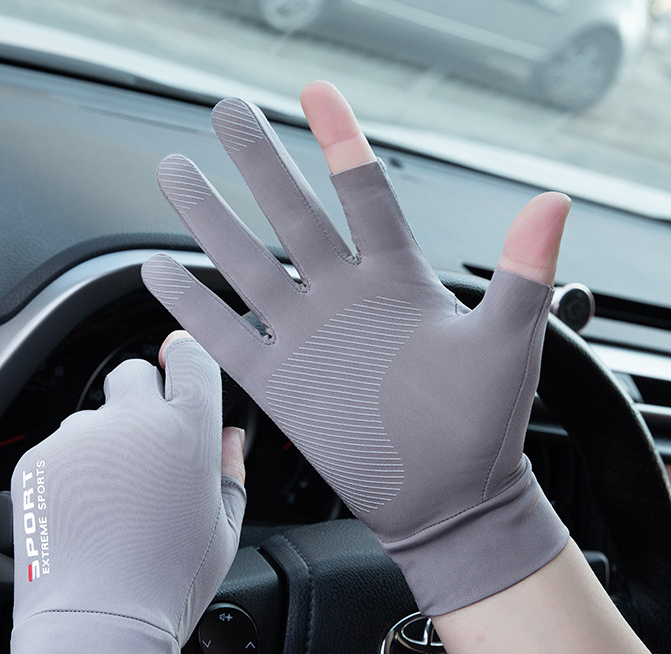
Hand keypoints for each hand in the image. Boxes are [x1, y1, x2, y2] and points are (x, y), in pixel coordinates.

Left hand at [3, 334, 245, 653]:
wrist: (99, 623)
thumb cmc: (171, 582)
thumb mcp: (224, 528)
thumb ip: (231, 469)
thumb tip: (229, 435)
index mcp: (188, 432)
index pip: (190, 359)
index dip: (186, 357)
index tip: (181, 360)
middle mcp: (133, 421)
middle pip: (134, 372)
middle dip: (142, 395)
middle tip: (148, 443)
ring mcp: (80, 438)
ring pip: (94, 416)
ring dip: (106, 441)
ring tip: (113, 500)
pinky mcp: (39, 459)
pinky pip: (62, 448)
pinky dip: (74, 470)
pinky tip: (86, 513)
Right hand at [141, 82, 568, 614]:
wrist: (444, 500)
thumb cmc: (482, 427)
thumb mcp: (507, 346)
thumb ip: (520, 276)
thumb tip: (553, 202)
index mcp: (397, 283)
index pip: (364, 194)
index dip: (340, 141)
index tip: (315, 92)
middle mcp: (344, 301)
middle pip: (292, 215)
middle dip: (260, 162)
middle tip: (227, 113)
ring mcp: (306, 340)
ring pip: (248, 265)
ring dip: (211, 220)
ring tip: (176, 173)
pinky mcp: (279, 384)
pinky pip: (227, 334)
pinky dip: (192, 305)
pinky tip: (160, 271)